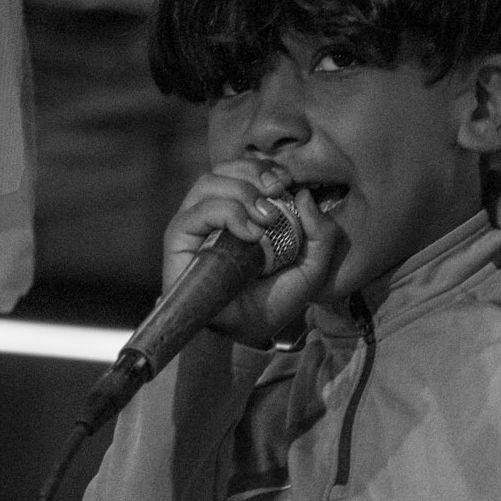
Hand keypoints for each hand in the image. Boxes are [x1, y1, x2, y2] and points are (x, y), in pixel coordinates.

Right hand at [162, 161, 339, 346]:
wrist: (245, 333)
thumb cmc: (272, 300)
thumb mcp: (311, 268)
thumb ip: (321, 234)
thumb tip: (304, 194)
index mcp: (243, 209)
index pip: (247, 170)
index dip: (266, 168)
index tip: (288, 182)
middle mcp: (216, 210)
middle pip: (227, 167)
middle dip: (255, 172)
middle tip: (278, 191)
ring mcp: (195, 222)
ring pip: (210, 182)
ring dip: (242, 192)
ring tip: (265, 219)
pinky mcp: (179, 237)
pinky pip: (198, 211)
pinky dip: (226, 213)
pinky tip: (248, 234)